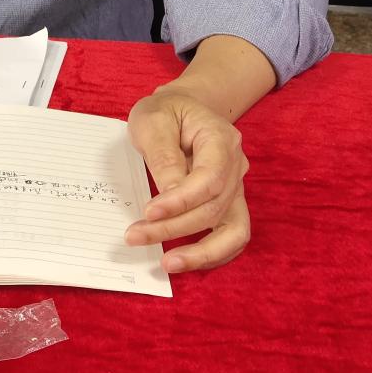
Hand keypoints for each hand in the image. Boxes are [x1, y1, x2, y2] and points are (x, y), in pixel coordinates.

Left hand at [124, 88, 249, 272]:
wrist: (184, 108)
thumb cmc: (166, 111)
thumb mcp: (153, 120)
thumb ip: (163, 156)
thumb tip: (169, 197)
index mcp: (221, 139)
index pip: (209, 179)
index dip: (180, 201)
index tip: (149, 212)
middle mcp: (236, 166)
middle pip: (214, 208)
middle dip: (174, 228)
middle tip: (135, 236)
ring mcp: (236, 187)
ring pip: (233, 230)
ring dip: (201, 252)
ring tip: (168, 264)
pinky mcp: (229, 204)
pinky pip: (231, 236)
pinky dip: (211, 254)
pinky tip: (183, 261)